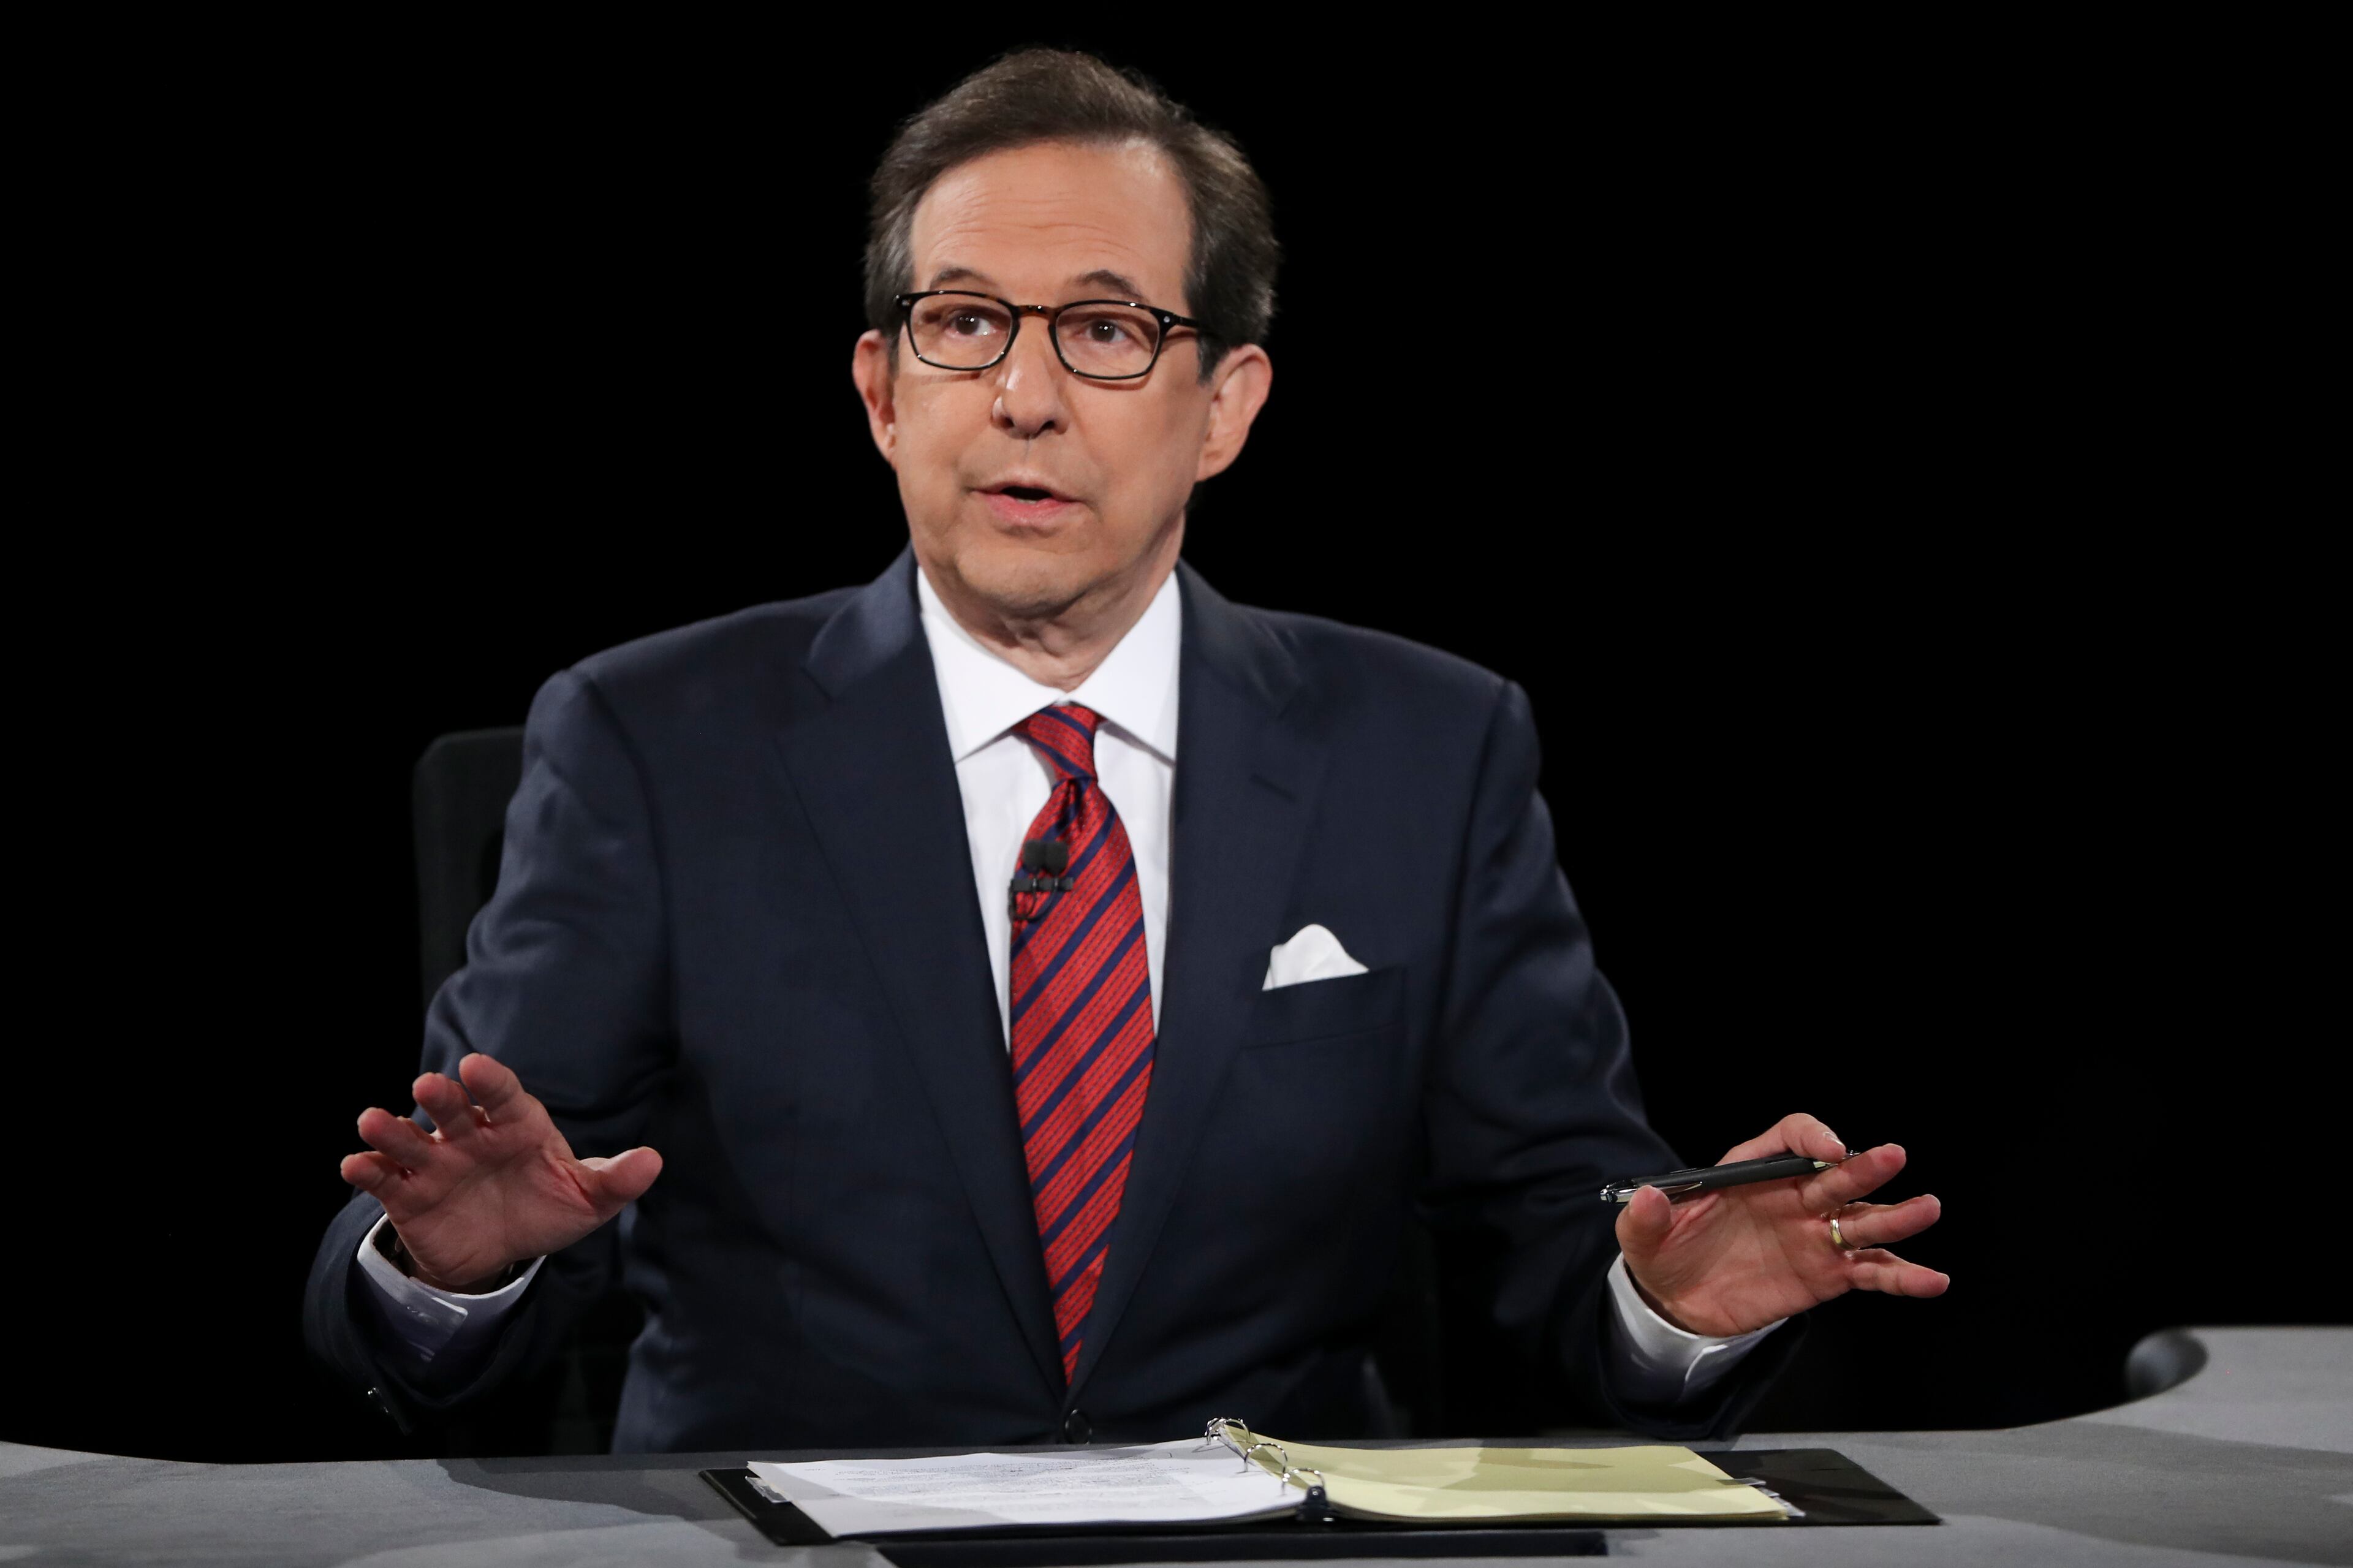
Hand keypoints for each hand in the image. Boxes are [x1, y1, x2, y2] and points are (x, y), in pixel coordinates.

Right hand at [339, 1053, 662, 1293]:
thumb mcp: (586, 1199)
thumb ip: (616, 1179)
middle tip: (427, 1085)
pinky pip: (385, 1178)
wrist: (501, 1251)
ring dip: (391, 1129)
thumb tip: (654, 1161)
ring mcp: (437, 1163)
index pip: (504, 1095)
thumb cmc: (545, 1207)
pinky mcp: (408, 1195)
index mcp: (516, 1125)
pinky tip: (354, 1164)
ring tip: (372, 1120)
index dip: (491, 1081)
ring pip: (410, 1140)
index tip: (475, 1067)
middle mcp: (471, 1136)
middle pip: (453, 1110)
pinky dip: (369, 1169)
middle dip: (440, 1098)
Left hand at [1616, 1112, 1947, 1338]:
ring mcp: (1813, 1236)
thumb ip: (1645, 1217)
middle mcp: (1792, 1197)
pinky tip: (1932, 1280)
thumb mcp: (1641, 1236)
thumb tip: (1646, 1199)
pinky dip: (1901, 1276)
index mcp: (1752, 1172)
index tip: (1828, 1150)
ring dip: (1894, 1216)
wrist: (1675, 1301)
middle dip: (1862, 1167)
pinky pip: (1869, 1271)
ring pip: (1863, 1220)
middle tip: (1893, 1157)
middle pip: (1835, 1175)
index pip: (1790, 1139)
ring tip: (1926, 1208)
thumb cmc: (1664, 1251)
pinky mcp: (1826, 1276)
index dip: (1811, 1137)